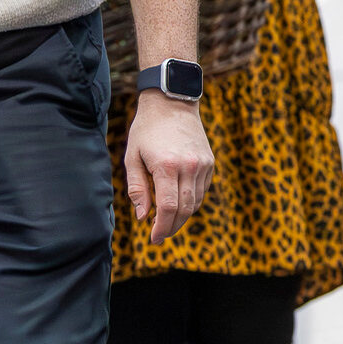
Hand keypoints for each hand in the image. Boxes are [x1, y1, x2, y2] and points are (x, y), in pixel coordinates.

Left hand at [121, 92, 215, 241]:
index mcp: (166, 166)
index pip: (168, 207)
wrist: (172, 104)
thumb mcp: (132, 157)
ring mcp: (203, 164)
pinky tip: (178, 202)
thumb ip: (138, 189)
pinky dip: (191, 201)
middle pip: (184, 209)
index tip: (154, 238)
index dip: (161, 227)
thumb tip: (142, 217)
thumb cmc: (146, 131)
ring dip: (182, 216)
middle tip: (159, 236)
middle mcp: (189, 166)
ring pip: (196, 202)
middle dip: (172, 226)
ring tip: (167, 221)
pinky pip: (202, 190)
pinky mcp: (210, 162)